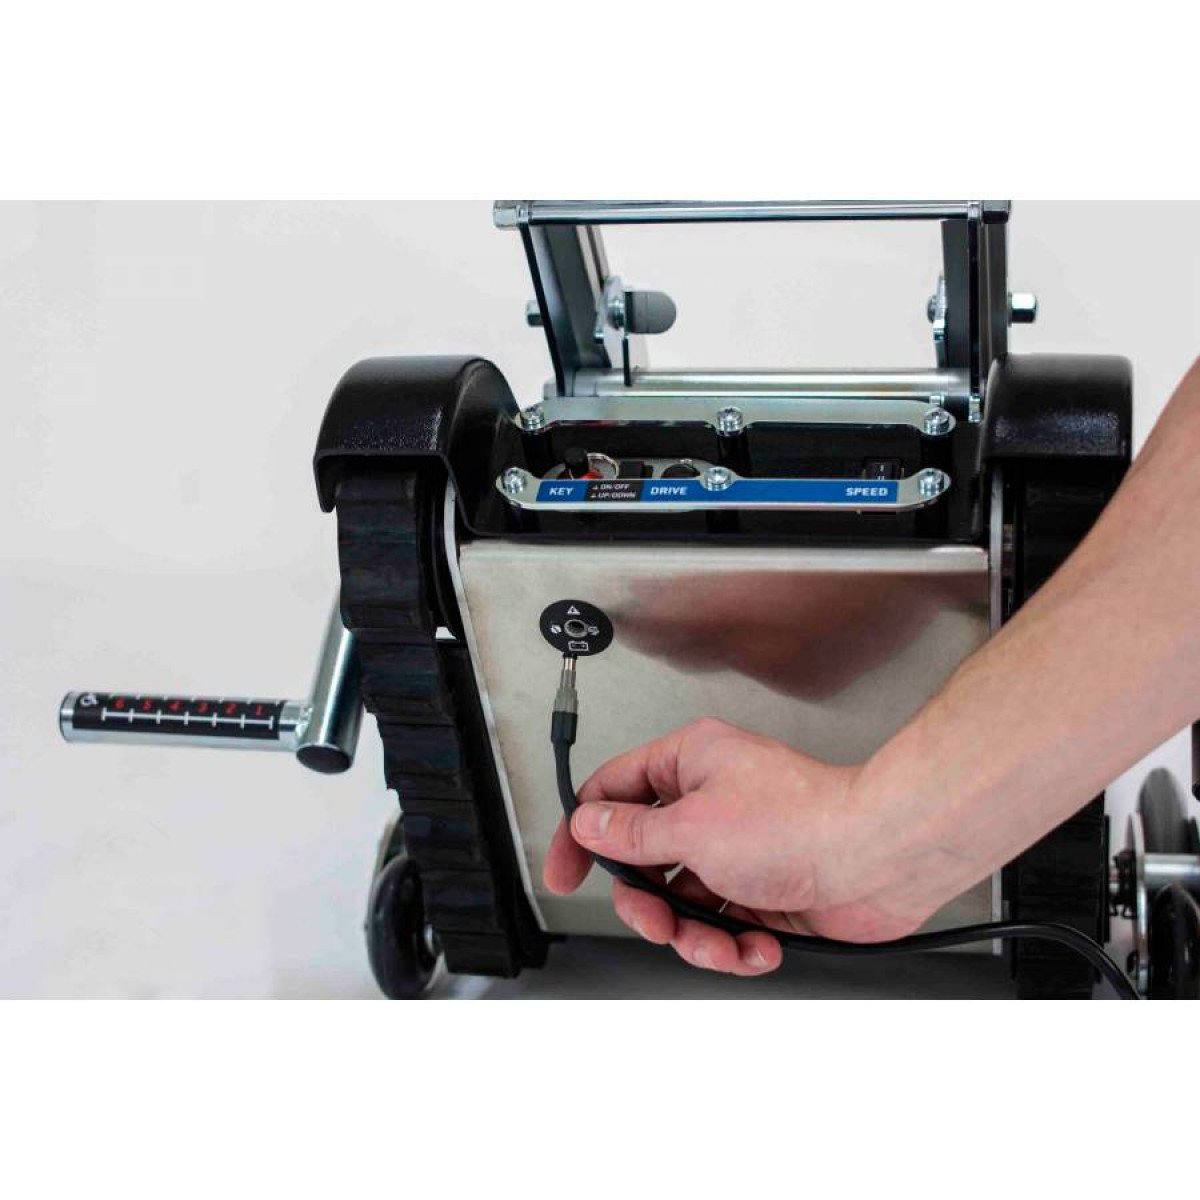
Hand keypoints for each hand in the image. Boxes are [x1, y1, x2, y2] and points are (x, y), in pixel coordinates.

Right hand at [543, 718, 953, 976]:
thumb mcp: (693, 828)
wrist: (880, 857)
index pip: (613, 792)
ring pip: (684, 902)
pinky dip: (737, 945)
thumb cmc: (803, 821)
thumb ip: (632, 833)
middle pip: (645, 860)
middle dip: (649, 902)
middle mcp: (711, 802)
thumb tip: (589, 824)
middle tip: (657, 920)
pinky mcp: (766, 889)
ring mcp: (738, 848)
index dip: (582, 833)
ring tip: (720, 943)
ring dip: (696, 934)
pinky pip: (725, 925)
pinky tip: (758, 946)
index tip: (563, 871)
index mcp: (690, 764)